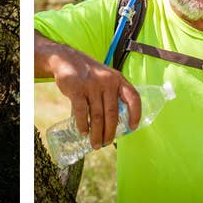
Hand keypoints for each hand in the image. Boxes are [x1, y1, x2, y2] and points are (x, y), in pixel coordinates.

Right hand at [36, 34, 141, 148]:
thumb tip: (115, 122)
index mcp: (118, 80)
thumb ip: (112, 94)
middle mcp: (107, 82)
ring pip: (97, 116)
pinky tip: (84, 132)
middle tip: (106, 143)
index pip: (133, 97)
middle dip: (110, 132)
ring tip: (96, 144)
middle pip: (112, 114)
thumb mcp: (105, 78)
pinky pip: (82, 112)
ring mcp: (92, 86)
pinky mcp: (77, 89)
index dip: (136, 113)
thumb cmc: (89, 74)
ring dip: (97, 134)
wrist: (67, 59)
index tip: (133, 127)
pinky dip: (83, 125)